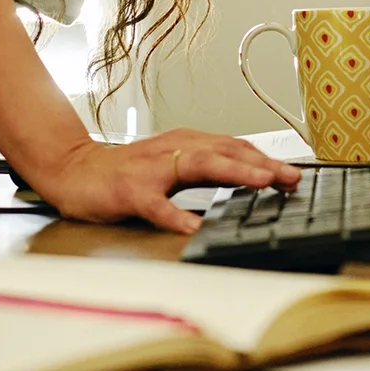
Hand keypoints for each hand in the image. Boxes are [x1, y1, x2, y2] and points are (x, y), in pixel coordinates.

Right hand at [28, 129, 301, 233]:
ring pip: (200, 166)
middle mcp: (173, 150)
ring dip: (234, 173)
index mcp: (186, 144)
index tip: (295, 174)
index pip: (235, 147)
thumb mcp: (173, 166)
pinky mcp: (130, 191)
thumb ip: (207, 170)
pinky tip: (192, 227)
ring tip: (261, 183)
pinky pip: (157, 204)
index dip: (267, 159)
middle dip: (263, 163)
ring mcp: (152, 169)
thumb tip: (253, 179)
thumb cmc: (125, 173)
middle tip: (292, 177)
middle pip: (226, 151)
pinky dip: (176, 215)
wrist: (74, 172)